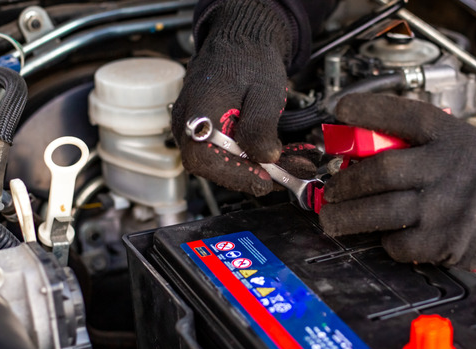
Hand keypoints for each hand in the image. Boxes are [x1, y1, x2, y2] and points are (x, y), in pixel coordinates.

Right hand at [171, 0, 291, 195]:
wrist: (242, 40)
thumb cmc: (250, 59)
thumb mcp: (264, 92)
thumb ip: (261, 126)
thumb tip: (266, 158)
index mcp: (198, 110)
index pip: (204, 157)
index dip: (234, 174)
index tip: (264, 180)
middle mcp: (188, 123)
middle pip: (211, 166)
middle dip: (250, 175)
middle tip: (282, 176)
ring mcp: (194, 129)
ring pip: (220, 163)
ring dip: (255, 168)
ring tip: (287, 164)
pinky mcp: (206, 132)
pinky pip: (224, 153)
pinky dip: (251, 158)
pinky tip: (275, 155)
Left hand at [319, 93, 475, 283]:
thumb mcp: (464, 143)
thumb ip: (421, 145)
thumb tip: (364, 153)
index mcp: (449, 136)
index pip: (401, 115)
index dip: (366, 110)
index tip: (339, 109)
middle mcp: (444, 168)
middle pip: (378, 171)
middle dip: (344, 182)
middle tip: (331, 190)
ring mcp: (443, 207)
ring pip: (378, 212)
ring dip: (347, 217)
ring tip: (333, 219)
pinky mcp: (443, 242)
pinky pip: (397, 243)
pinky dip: (384, 241)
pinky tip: (384, 235)